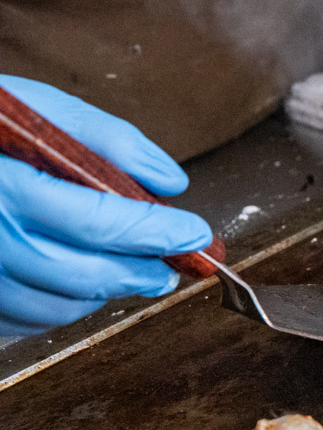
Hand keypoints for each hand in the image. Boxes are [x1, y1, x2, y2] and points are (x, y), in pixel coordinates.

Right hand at [0, 76, 211, 335]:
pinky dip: (63, 305)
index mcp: (6, 187)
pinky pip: (25, 320)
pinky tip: (80, 281)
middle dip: (140, 272)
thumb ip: (107, 140)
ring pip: (58, 306)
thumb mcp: (37, 109)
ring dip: (106, 292)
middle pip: (84, 275)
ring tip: (129, 268)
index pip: (101, 222)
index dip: (157, 233)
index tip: (196, 233)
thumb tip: (170, 182)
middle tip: (174, 264)